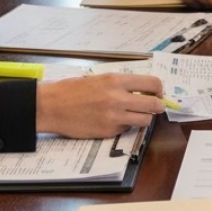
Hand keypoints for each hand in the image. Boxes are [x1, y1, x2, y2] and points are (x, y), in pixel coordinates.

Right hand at [35, 73, 164, 137]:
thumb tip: (143, 89)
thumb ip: (121, 84)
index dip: (159, 89)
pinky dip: (124, 126)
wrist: (52, 106)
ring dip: (143, 118)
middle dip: (158, 106)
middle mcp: (118, 99)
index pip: (153, 83)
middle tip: (155, 106)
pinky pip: (126, 130)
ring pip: (145, 120)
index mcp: (116, 81)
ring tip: (135, 115)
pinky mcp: (107, 132)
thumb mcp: (100, 78)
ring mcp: (114, 117)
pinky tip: (113, 121)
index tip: (158, 93)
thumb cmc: (73, 90)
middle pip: (154, 105)